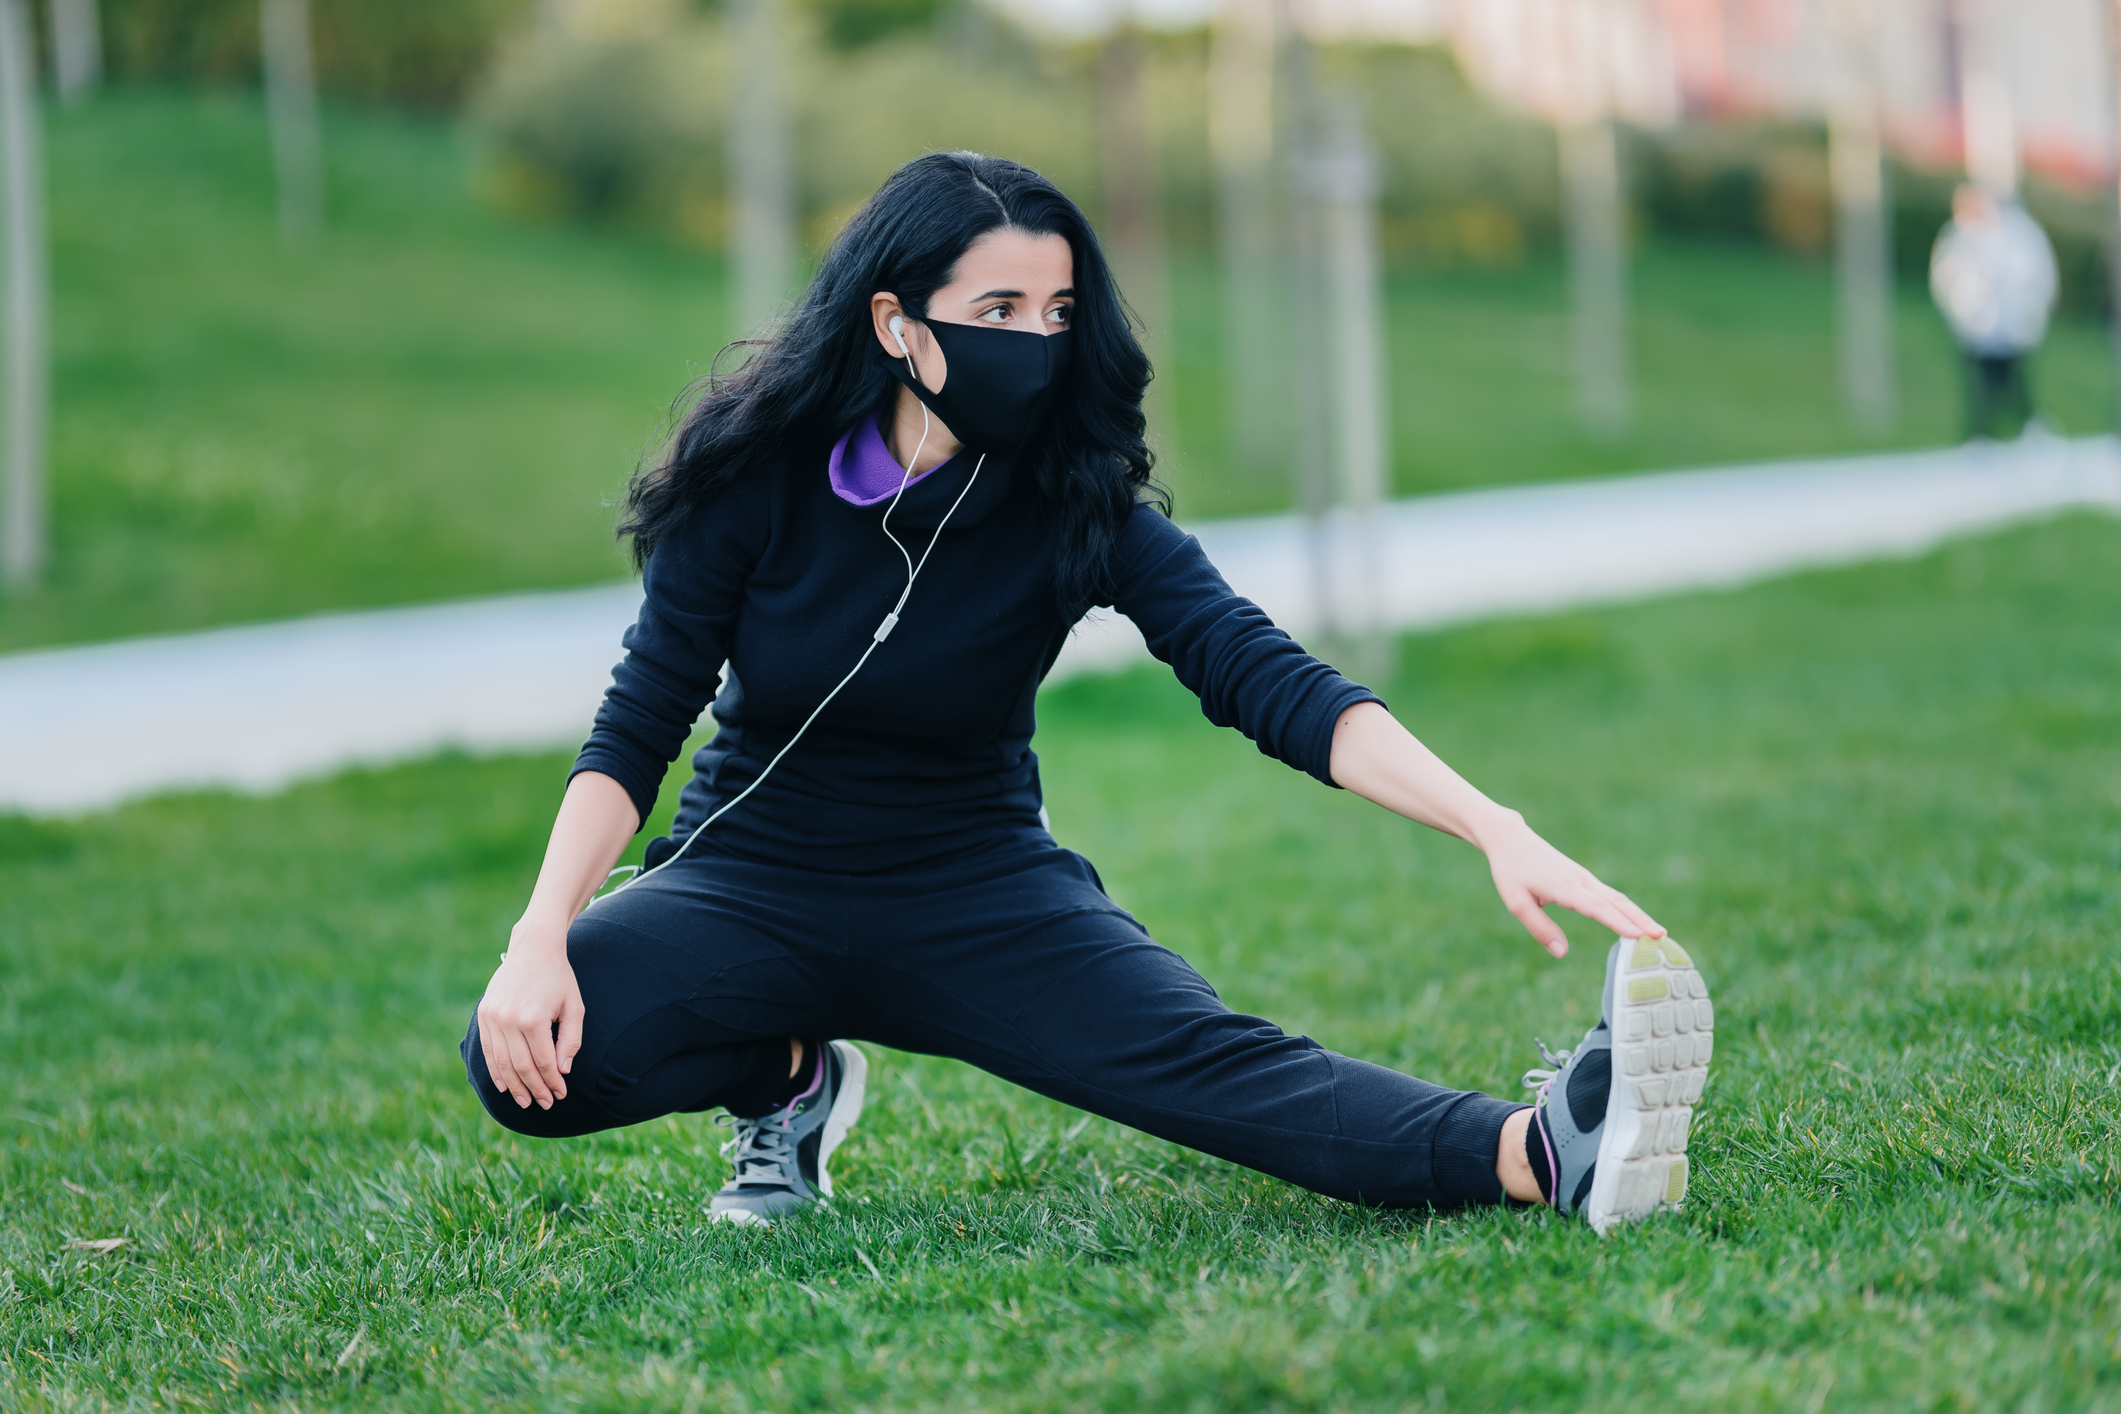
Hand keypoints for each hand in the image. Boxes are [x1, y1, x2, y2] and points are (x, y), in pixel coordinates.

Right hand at [476, 920, 585, 1109]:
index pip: (543, 1062)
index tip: (561, 1094)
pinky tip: (505, 1086)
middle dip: (534, 1089)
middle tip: (545, 1104)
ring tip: (525, 1101)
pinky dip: (496, 1071)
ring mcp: (493, 1017)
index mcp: (533, 1019)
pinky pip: (489, 1050)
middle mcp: (509, 1020)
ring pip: (502, 1063)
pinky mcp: (484, 1014)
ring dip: (514, 1086)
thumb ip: (570, 1041)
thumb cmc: (559, 978)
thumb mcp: (575, 1007)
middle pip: (521, 1067)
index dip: (552, 1082)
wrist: (533, 948)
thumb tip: (562, 1071)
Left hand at [1477, 813, 1663, 957]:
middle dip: (1639, 919)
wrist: (1511, 838)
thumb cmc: (1511, 871)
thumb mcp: (1516, 902)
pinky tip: (1636, 921)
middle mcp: (1579, 880)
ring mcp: (1584, 877)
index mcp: (1562, 886)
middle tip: (1661, 936)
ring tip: (1658, 932)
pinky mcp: (1583, 878)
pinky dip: (1626, 909)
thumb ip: (1540, 928)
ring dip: (1638, 914)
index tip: (1638, 935)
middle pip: (1615, 901)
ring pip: (1616, 897)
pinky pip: (1610, 895)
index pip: (1596, 907)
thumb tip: (1562, 952)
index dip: (1617, 921)